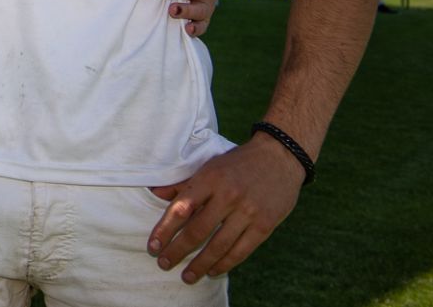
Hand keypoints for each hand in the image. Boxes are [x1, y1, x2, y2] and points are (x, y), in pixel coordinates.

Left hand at [147, 133, 305, 282]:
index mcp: (208, 179)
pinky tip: (213, 271)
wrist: (279, 156)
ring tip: (187, 276)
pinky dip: (226, 263)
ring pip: (219, 245)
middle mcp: (227, 196)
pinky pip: (242, 250)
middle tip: (163, 264)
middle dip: (178, 251)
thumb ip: (184, 184)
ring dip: (201, 264)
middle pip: (197, 231)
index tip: (153, 246)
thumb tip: (155, 193)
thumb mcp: (209, 166)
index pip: (180, 209)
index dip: (164, 230)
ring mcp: (247, 212)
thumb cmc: (237, 163)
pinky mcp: (265, 225)